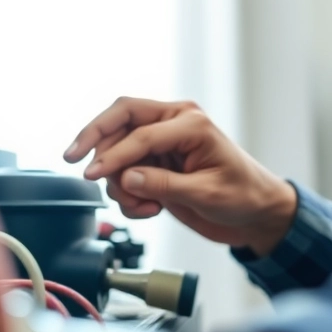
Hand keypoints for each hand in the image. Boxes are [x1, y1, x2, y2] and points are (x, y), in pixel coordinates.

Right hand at [63, 97, 296, 255]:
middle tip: (73, 160)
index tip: (91, 173)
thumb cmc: (244, 195)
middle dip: (95, 139)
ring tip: (144, 207)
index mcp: (190, 122)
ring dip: (119, 181)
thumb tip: (127, 178)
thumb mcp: (207, 193)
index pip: (140, 133)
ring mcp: (163, 144)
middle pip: (119, 118)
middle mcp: (173, 125)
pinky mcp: (156, 164)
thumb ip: (164, 185)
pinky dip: (128, 194)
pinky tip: (149, 209)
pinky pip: (125, 172)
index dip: (113, 154)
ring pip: (117, 149)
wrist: (257, 213)